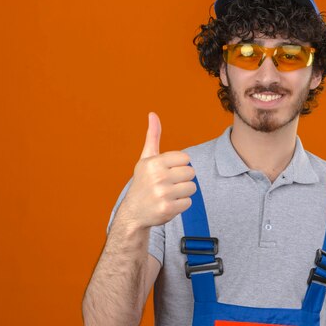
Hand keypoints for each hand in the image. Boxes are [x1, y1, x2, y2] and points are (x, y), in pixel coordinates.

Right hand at [120, 112, 196, 229]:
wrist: (133, 212)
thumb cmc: (143, 182)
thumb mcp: (146, 158)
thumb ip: (153, 136)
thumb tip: (152, 113)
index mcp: (154, 162)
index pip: (186, 159)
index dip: (180, 165)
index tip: (168, 171)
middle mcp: (157, 177)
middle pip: (191, 173)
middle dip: (183, 179)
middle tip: (169, 184)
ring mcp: (162, 193)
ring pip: (192, 188)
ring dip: (183, 192)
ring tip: (169, 194)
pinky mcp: (167, 208)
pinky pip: (188, 202)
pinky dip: (181, 204)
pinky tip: (168, 204)